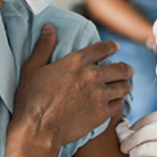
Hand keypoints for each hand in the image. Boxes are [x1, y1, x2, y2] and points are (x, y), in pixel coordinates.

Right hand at [13, 25, 131, 147]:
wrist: (38, 129)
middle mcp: (93, 75)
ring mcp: (100, 95)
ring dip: (123, 86)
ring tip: (121, 88)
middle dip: (125, 69)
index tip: (115, 48)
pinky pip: (120, 105)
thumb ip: (43, 46)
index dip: (112, 47)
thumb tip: (49, 27)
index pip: (104, 48)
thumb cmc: (31, 99)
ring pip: (125, 86)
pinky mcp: (103, 113)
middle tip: (125, 72)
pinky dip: (119, 103)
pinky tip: (114, 103)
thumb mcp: (32, 68)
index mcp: (77, 61)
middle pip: (122, 68)